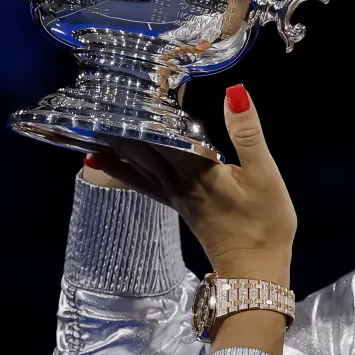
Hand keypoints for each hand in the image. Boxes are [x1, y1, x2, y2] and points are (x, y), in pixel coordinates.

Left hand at [87, 85, 296, 284]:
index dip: (149, 108)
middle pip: (143, 148)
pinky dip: (121, 170)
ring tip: (90, 127)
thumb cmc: (263, 222)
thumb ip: (247, 134)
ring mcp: (175, 196)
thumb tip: (234, 93)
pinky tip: (105, 164)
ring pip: (138, 165)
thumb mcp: (263, 174)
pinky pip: (142, 183)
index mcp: (196, 169)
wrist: (254, 269)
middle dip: (125, 124)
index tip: (131, 85)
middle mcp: (177, 181)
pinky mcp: (178, 207)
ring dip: (117, 145)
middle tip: (101, 100)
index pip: (164, 132)